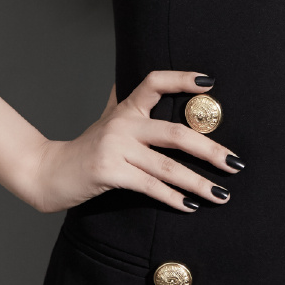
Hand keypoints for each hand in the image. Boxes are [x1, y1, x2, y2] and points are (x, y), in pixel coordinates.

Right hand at [27, 70, 242, 215]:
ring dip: (199, 182)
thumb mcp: (106, 119)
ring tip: (222, 194)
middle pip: (175, 133)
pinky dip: (173, 198)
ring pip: (167, 166)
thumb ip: (125, 101)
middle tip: (235, 164)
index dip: (182, 79)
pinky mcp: (109, 173)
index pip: (154, 82)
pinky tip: (190, 206)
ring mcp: (115, 148)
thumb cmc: (85, 148)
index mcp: (126, 109)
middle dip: (210, 150)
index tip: (210, 84)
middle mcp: (122, 125)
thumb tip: (140, 78)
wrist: (48, 172)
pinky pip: (149, 186)